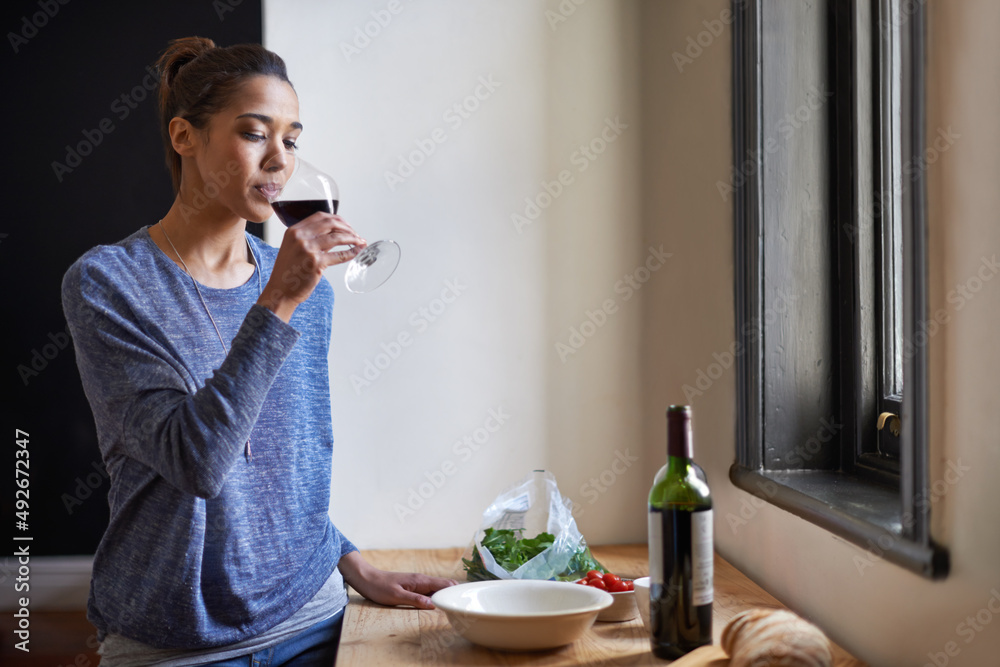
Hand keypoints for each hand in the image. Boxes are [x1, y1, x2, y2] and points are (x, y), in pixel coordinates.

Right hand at [258, 212, 367, 320]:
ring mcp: (308, 249)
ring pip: (338, 237)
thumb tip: (336, 234)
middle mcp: (300, 237)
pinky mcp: (316, 263)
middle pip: (331, 223)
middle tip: (356, 234)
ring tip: (360, 242)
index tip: (347, 225)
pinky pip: (340, 255)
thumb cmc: (288, 272)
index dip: (338, 219)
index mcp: (294, 231)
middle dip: (347, 227)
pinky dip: (352, 252)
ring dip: (353, 238)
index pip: (320, 216)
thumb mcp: (294, 248)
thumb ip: (312, 239)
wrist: (281, 291)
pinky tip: (357, 252)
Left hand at [338, 551, 458, 609]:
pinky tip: (440, 602)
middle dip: (455, 593)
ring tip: (458, 603)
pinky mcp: (414, 586)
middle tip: (466, 603)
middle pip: (444, 586)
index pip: (444, 585)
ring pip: (438, 588)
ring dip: (447, 595)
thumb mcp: (396, 596)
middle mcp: (422, 580)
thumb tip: (433, 604)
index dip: (456, 591)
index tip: (466, 598)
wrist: (367, 579)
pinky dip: (437, 596)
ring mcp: (418, 583)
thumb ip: (415, 600)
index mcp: (420, 581)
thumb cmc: (380, 587)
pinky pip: (430, 591)